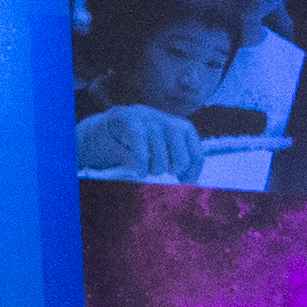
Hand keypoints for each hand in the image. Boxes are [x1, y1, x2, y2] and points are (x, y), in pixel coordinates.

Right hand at [75, 106, 205, 180]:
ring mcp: (150, 120)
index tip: (183, 183)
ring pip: (161, 161)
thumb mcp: (163, 149)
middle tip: (158, 169)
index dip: (191, 175)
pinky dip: (141, 167)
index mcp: (182, 128)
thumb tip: (192, 185)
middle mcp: (169, 121)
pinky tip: (139, 171)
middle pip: (182, 161)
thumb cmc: (140, 144)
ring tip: (145, 166)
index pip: (197, 156)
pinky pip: (141, 153)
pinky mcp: (131, 122)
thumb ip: (178, 161)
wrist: (108, 128)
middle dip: (170, 172)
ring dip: (152, 170)